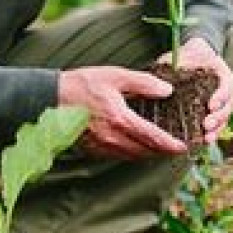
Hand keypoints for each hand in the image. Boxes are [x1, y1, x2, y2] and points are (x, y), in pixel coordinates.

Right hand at [57, 66, 187, 158]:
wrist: (48, 99)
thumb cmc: (81, 84)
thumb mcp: (115, 76)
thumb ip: (143, 83)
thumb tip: (167, 90)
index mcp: (120, 120)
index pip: (152, 138)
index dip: (171, 145)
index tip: (184, 147)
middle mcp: (112, 138)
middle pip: (145, 152)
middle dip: (162, 152)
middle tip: (176, 148)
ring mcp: (101, 146)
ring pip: (132, 156)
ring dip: (148, 154)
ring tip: (160, 148)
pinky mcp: (92, 150)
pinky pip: (118, 156)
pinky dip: (131, 153)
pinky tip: (136, 145)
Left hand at [168, 37, 232, 145]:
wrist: (192, 58)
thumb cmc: (185, 57)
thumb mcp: (180, 58)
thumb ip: (173, 67)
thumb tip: (155, 82)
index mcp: (221, 74)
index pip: (227, 85)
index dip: (221, 96)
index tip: (210, 105)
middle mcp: (225, 89)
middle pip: (228, 105)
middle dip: (218, 117)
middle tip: (206, 125)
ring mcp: (221, 102)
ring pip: (224, 117)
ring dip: (217, 129)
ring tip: (206, 138)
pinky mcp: (213, 113)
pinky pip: (217, 125)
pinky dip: (212, 134)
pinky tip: (203, 142)